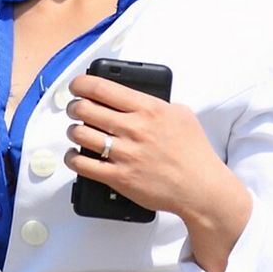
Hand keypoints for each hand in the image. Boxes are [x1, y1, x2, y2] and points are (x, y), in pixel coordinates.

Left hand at [65, 74, 250, 271]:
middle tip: (76, 109)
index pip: (102, 88)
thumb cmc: (193, 151)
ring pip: (80, 134)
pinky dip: (73, 158)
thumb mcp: (180, 114)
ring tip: (78, 132)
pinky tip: (76, 155)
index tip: (76, 86)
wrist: (199, 186)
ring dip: (73, 131)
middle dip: (74, 107)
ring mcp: (124, 153)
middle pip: (85, 109)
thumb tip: (133, 99)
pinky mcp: (117, 177)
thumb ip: (156, 103)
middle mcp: (133, 128)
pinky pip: (82, 165)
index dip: (81, 84)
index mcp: (148, 108)